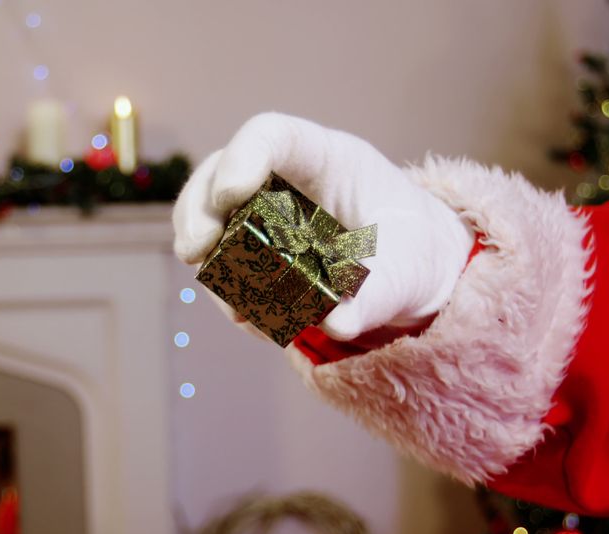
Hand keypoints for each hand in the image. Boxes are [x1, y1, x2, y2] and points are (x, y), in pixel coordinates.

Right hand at [173, 112, 473, 340]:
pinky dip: (229, 293)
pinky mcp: (252, 250)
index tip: (228, 196)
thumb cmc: (413, 253)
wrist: (411, 270)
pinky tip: (254, 320)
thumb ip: (376, 296)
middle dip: (198, 212)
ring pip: (211, 220)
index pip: (272, 136)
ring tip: (238, 312)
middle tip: (195, 253)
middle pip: (219, 173)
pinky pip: (223, 265)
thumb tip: (335, 323)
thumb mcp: (407, 274)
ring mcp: (262, 213)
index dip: (242, 156)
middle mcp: (284, 180)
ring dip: (210, 264)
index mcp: (328, 159)